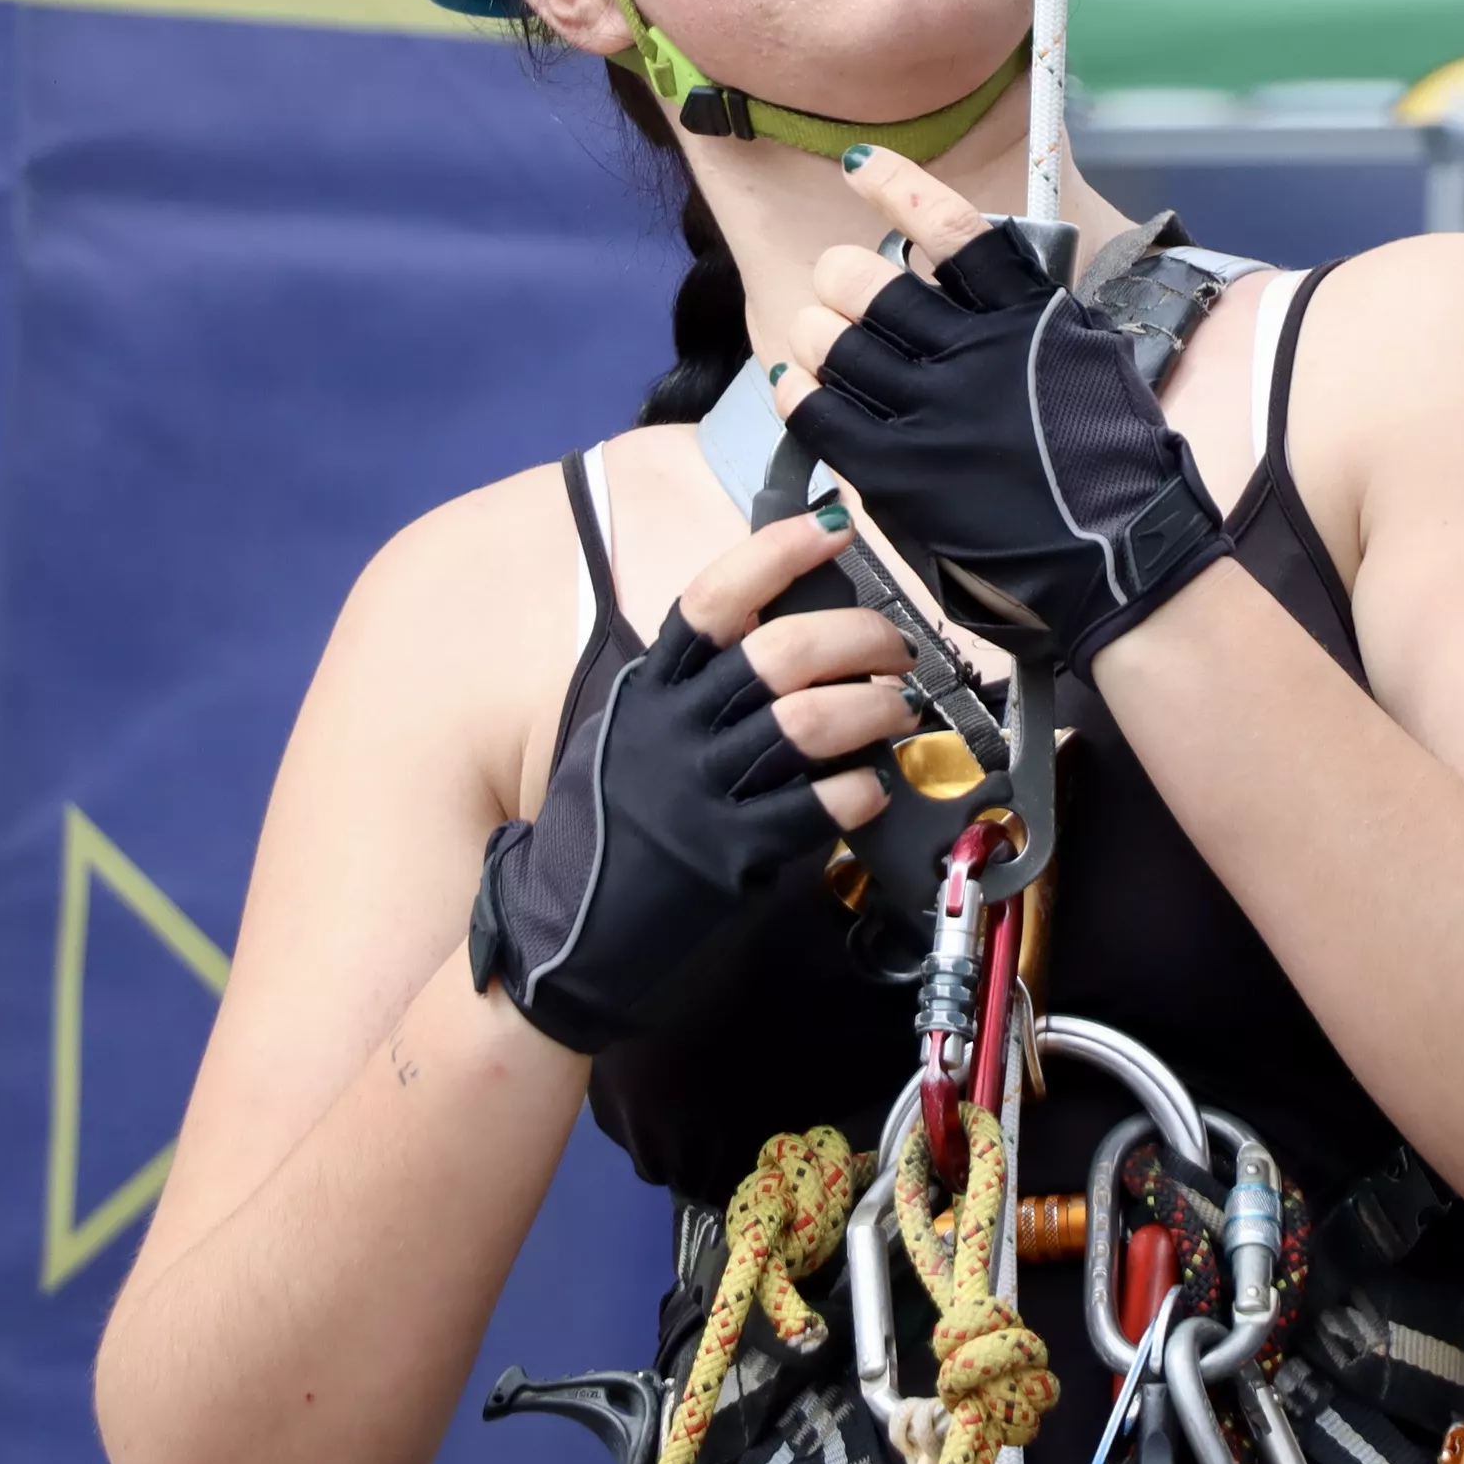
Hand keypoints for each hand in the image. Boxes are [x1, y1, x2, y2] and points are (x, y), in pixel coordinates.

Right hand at [467, 507, 912, 1051]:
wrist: (564, 937)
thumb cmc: (605, 831)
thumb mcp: (624, 742)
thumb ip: (682, 696)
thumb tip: (768, 643)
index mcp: (646, 692)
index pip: (712, 600)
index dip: (774, 554)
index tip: (831, 527)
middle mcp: (671, 731)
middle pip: (779, 654)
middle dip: (858, 637)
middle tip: (897, 649)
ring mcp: (699, 793)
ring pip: (809, 723)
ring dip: (875, 710)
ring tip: (899, 714)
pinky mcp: (726, 856)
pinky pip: (814, 808)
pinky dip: (859, 790)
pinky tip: (873, 789)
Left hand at [771, 148, 1232, 674]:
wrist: (1121, 558)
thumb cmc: (1117, 467)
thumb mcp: (1090, 360)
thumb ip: (1033, 317)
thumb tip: (977, 281)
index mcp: (1028, 316)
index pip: (951, 229)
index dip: (898, 187)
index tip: (859, 165)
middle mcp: (976, 353)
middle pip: (868, 285)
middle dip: (842, 277)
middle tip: (841, 289)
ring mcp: (934, 414)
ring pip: (835, 343)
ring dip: (816, 330)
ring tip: (818, 337)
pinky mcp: (900, 474)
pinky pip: (820, 412)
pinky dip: (797, 388)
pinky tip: (793, 380)